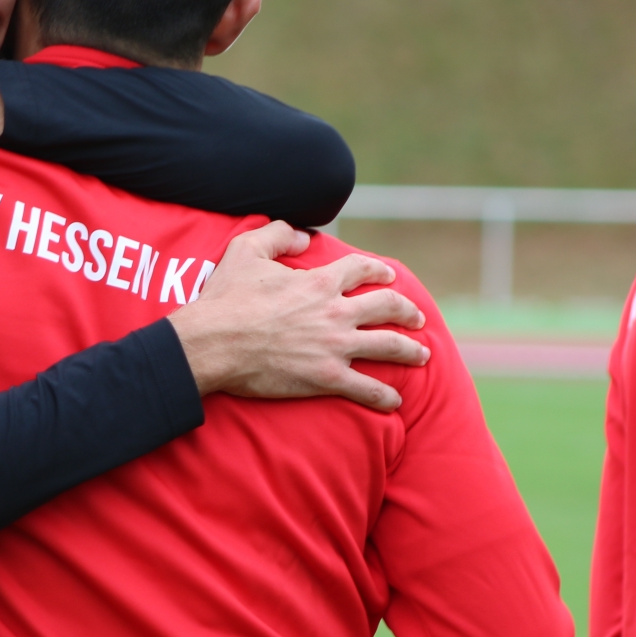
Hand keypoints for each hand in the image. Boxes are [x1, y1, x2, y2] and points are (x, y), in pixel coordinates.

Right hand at [166, 221, 429, 411]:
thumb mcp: (246, 250)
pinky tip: (395, 402)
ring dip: (409, 351)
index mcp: (319, 282)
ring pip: (387, 347)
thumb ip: (277, 234)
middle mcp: (335, 312)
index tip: (389, 276)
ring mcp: (334, 347)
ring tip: (422, 356)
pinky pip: (366, 389)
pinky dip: (384, 396)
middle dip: (407, 312)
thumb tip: (304, 237)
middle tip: (417, 318)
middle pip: (386, 307)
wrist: (213, 343)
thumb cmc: (225, 299)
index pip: (361, 270)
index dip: (378, 271)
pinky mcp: (326, 378)